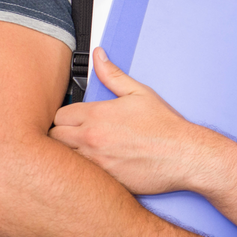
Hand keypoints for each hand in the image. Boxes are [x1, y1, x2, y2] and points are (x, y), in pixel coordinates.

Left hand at [49, 48, 205, 193]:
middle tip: (78, 135)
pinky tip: (99, 165)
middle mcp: (90, 139)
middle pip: (54, 138)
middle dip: (63, 135)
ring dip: (70, 154)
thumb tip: (98, 57)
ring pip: (62, 159)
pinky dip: (84, 171)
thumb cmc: (164, 126)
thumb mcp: (140, 93)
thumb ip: (113, 75)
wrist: (182, 155)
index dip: (68, 117)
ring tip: (89, 151)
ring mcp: (95, 161)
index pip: (59, 115)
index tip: (77, 120)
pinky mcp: (102, 180)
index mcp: (97, 115)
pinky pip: (79, 176)